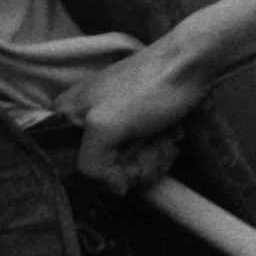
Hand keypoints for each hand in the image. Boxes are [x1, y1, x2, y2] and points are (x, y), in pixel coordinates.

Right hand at [59, 44, 199, 193]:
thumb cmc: (148, 91)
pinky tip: (168, 141)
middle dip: (130, 165)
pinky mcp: (139, 123)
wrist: (190, 65)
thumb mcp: (106, 124)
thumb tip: (114, 189)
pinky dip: (157, 152)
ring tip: (163, 142)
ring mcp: (114, 121)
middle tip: (149, 150)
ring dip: (149, 160)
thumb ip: (92, 161)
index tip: (124, 170)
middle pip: (101, 165)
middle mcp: (85, 118)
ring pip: (124, 161)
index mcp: (65, 115)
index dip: (100, 173)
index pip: (71, 163)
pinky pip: (141, 152)